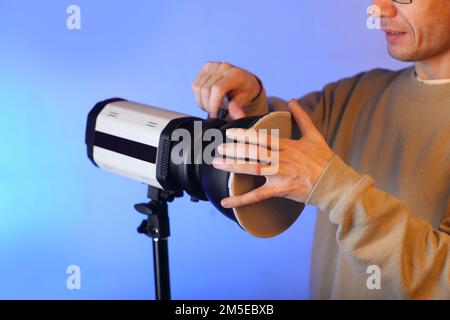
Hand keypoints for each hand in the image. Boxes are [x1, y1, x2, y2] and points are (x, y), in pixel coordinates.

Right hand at [191, 61, 261, 118]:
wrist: (244, 79)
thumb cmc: (244, 91)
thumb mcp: (245, 100)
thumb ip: (237, 106)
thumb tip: (233, 113)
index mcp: (235, 74)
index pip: (218, 89)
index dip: (213, 104)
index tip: (214, 115)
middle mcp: (224, 67)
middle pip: (206, 89)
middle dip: (207, 106)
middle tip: (213, 113)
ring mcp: (214, 65)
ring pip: (197, 87)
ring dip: (201, 102)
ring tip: (210, 107)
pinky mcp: (206, 66)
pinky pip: (195, 84)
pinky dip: (198, 96)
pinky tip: (207, 100)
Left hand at [212, 99, 334, 207]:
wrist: (334, 183)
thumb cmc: (324, 159)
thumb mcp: (314, 135)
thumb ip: (301, 117)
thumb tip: (292, 101)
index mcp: (287, 145)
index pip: (261, 138)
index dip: (244, 134)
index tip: (230, 132)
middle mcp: (281, 158)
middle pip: (253, 151)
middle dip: (234, 149)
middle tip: (218, 148)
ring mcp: (280, 174)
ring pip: (252, 168)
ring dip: (233, 166)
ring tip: (217, 163)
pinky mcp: (280, 190)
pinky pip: (257, 196)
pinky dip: (241, 199)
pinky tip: (226, 202)